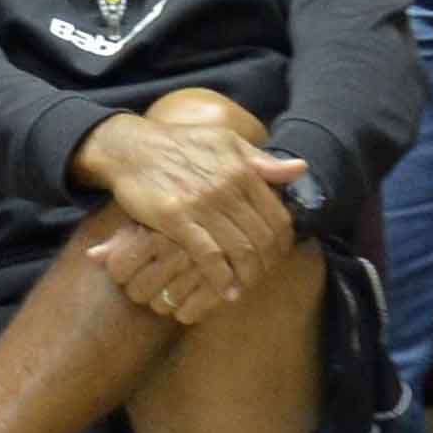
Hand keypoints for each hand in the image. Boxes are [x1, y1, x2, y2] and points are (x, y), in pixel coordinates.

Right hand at [75, 113, 305, 303]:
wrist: (132, 148)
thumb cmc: (180, 144)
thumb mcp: (226, 141)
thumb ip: (262, 161)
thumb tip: (300, 169)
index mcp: (243, 169)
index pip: (278, 216)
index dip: (283, 243)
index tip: (278, 256)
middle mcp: (227, 187)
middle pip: (262, 238)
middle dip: (267, 264)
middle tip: (262, 276)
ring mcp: (202, 204)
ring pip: (239, 250)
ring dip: (247, 276)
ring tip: (245, 287)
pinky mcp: (176, 219)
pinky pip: (208, 256)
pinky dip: (221, 278)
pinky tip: (226, 291)